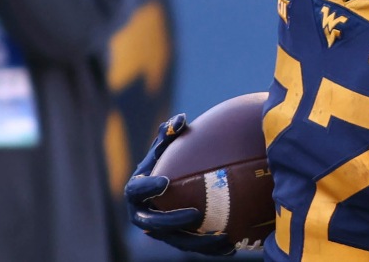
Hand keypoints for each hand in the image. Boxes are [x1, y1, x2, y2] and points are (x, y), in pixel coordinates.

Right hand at [124, 114, 235, 255]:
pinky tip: (232, 246)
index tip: (165, 182)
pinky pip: (193, 247)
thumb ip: (169, 132)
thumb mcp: (164, 147)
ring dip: (197, 242)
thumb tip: (181, 119)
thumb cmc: (165, 161)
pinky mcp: (175, 241)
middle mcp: (143, 215)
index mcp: (136, 191)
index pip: (136, 191)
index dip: (148, 188)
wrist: (166, 187)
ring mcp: (158, 232)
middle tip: (195, 214)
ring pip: (176, 241)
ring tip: (221, 238)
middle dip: (172, 221)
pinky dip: (210, 249)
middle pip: (153, 224)